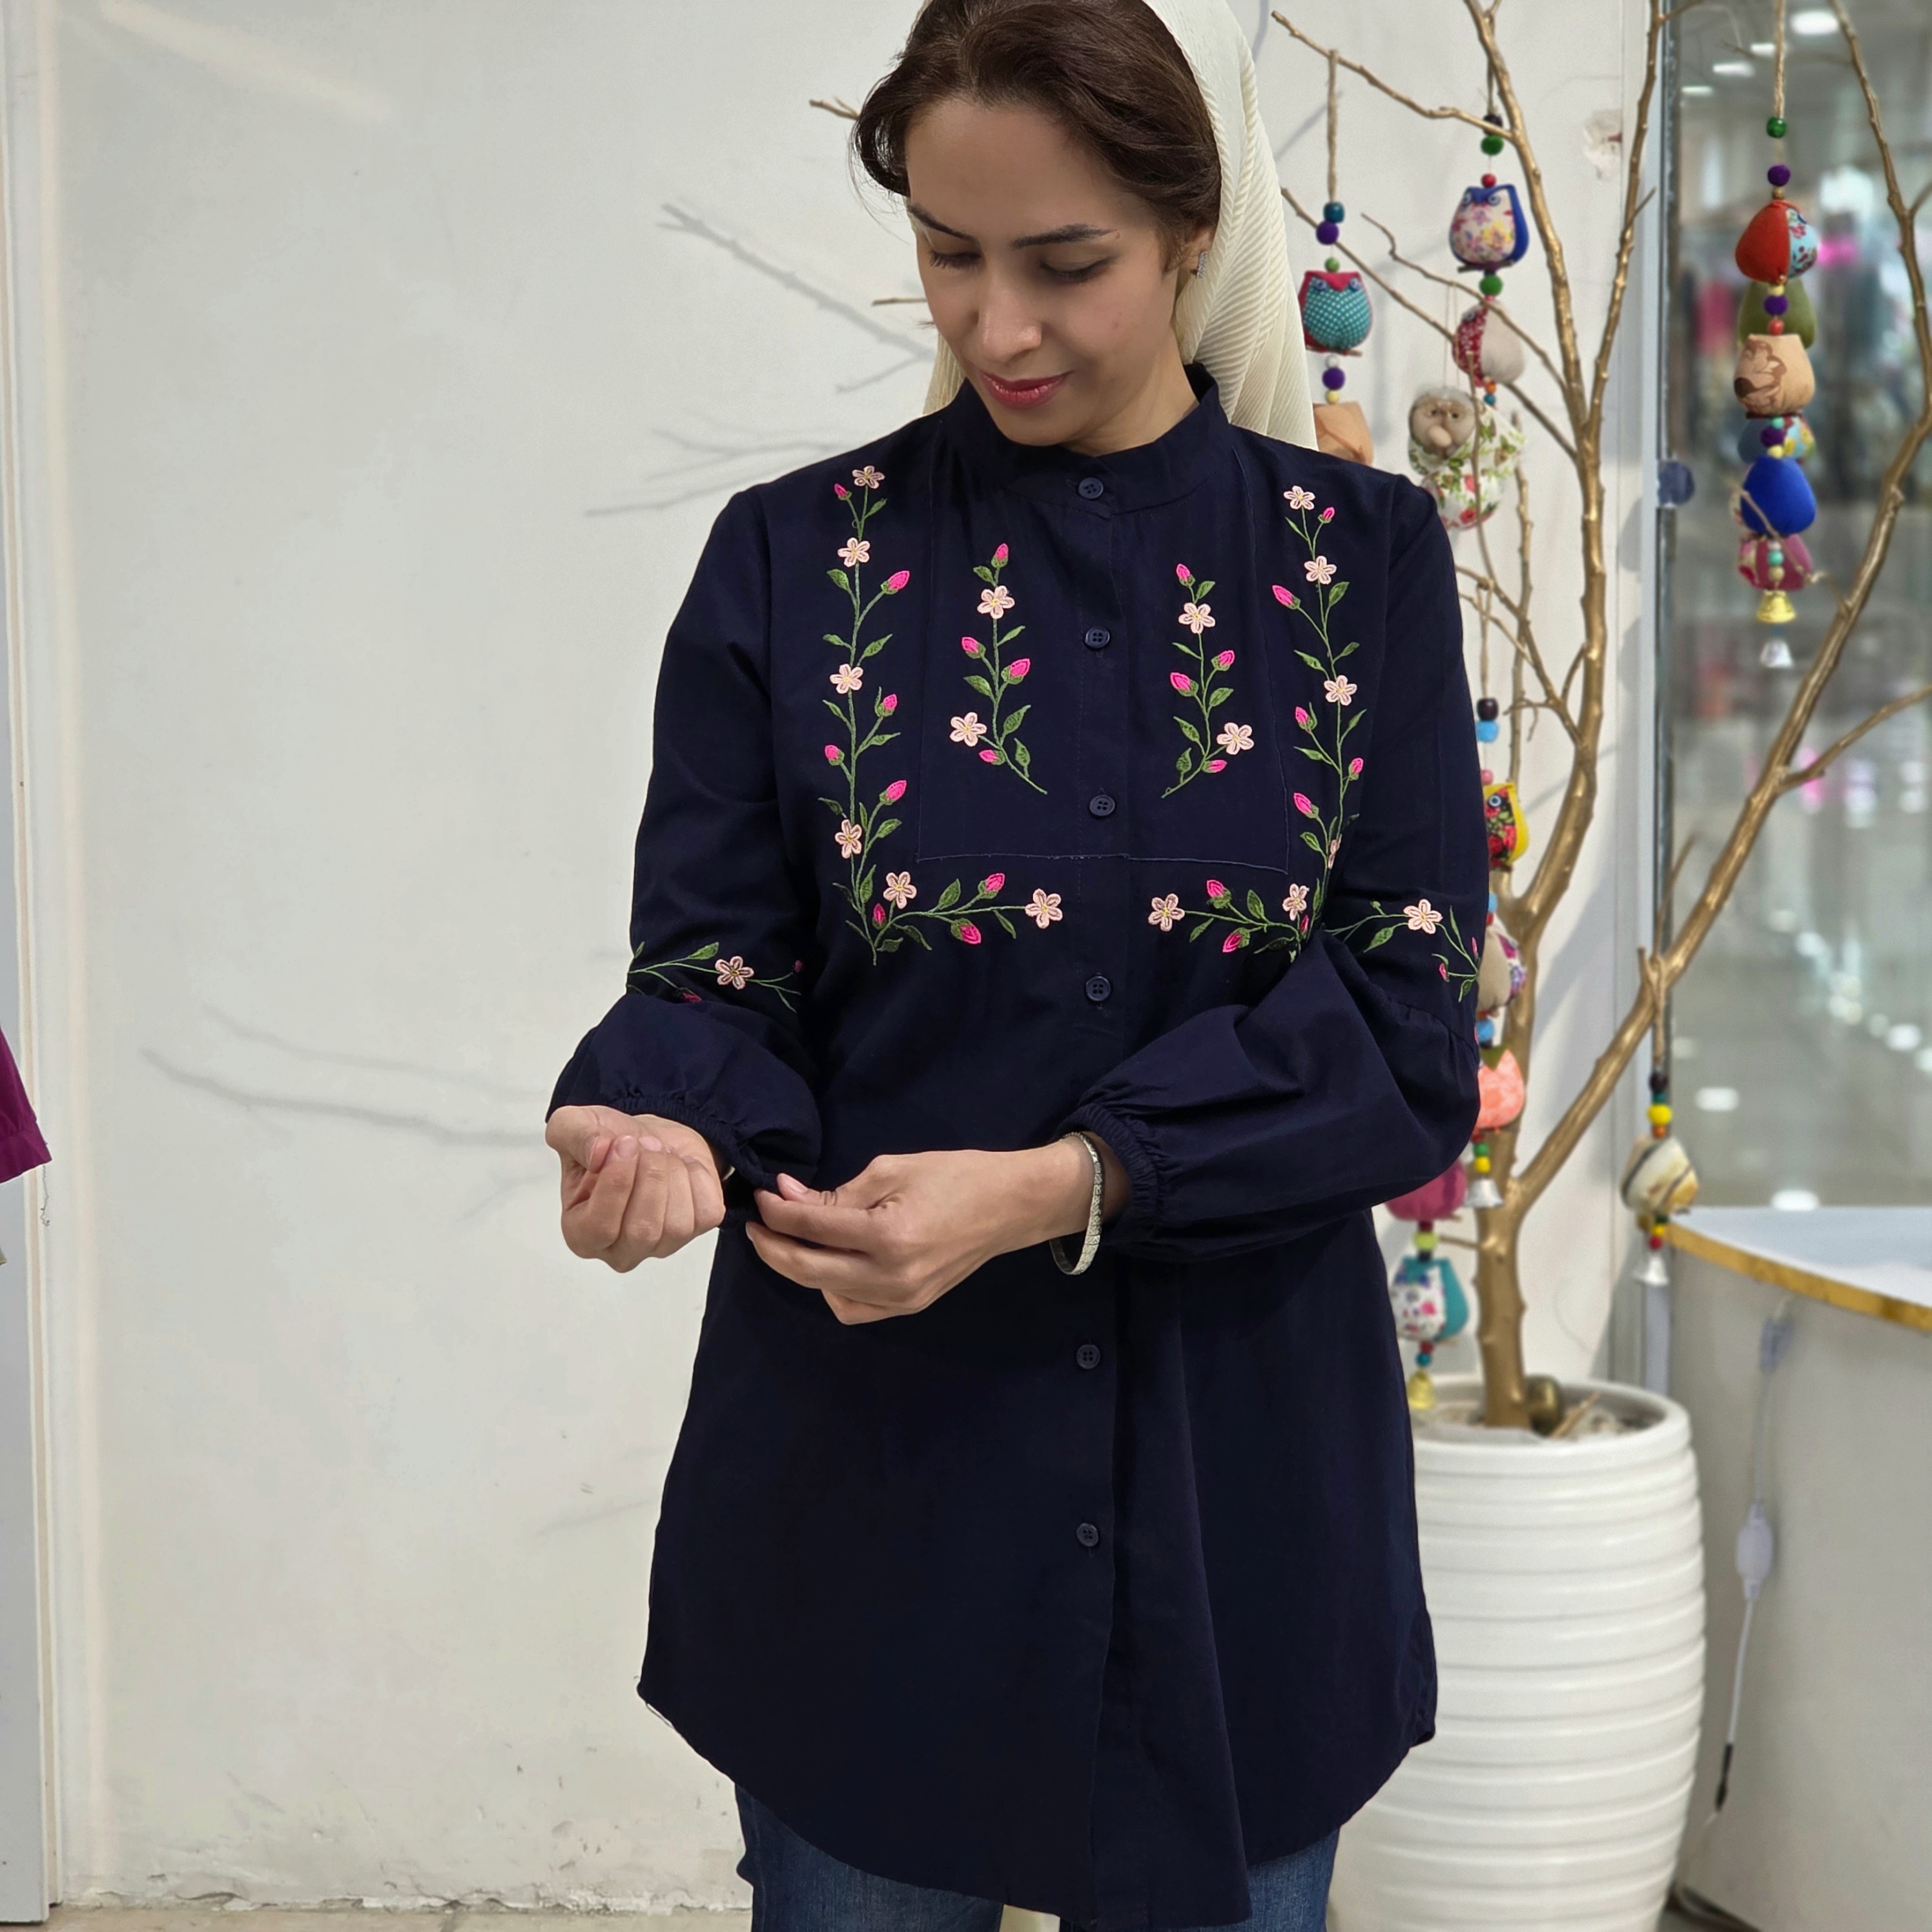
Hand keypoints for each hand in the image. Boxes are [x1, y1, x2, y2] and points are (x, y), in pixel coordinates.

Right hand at [545, 1104, 725, 1270]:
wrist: (650, 1138)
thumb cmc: (609, 1143)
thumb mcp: (574, 1125)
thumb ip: (575, 1135)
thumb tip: (598, 1153)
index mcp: (581, 1234)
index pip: (599, 1228)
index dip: (616, 1183)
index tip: (624, 1144)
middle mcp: (620, 1250)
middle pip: (642, 1231)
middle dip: (650, 1176)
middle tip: (647, 1144)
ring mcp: (661, 1246)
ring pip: (676, 1226)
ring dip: (673, 1175)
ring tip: (661, 1153)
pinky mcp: (696, 1231)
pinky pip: (706, 1213)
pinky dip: (698, 1178)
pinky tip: (681, 1167)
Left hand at [746, 1138, 1124, 1324]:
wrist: (1008, 1207)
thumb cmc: (954, 1176)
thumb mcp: (892, 1169)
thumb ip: (836, 1192)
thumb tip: (786, 1197)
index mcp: (888, 1235)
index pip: (811, 1228)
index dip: (776, 1211)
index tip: (760, 1195)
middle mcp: (891, 1276)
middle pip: (807, 1269)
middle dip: (772, 1246)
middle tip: (755, 1224)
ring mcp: (901, 1298)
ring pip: (825, 1293)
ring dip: (798, 1269)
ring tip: (789, 1241)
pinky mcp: (908, 1307)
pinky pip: (853, 1308)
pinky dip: (830, 1289)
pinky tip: (828, 1264)